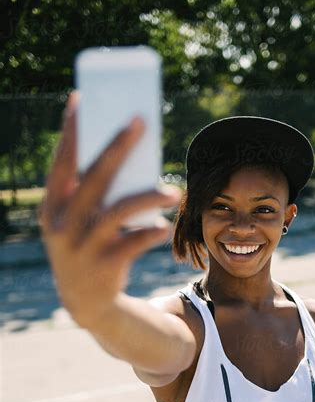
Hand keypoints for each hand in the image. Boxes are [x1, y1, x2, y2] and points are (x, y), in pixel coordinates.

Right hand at [38, 91, 181, 328]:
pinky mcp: (106, 267)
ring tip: (173, 192)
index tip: (81, 98)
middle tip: (141, 120)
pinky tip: (163, 226)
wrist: (86, 303)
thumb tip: (128, 150)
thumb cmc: (87, 248)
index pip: (61, 163)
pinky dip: (151, 232)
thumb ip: (93, 193)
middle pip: (94, 178)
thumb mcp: (79, 221)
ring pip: (119, 211)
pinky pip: (134, 243)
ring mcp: (84, 247)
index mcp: (53, 208)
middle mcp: (64, 226)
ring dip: (149, 196)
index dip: (70, 131)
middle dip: (117, 146)